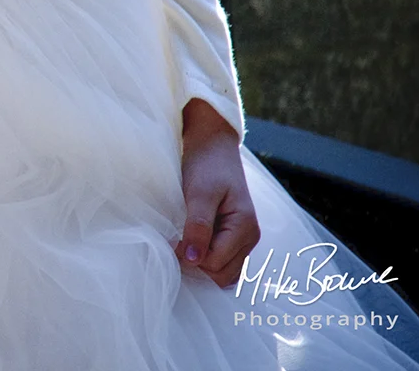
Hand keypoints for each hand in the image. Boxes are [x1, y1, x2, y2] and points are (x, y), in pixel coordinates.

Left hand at [178, 98, 258, 285]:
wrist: (212, 144)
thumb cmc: (206, 165)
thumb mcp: (199, 193)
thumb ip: (198, 226)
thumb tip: (192, 259)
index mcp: (245, 228)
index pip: (216, 264)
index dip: (190, 258)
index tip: (169, 242)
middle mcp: (249, 238)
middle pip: (221, 274)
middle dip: (196, 266)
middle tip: (173, 244)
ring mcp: (243, 239)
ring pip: (222, 271)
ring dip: (200, 264)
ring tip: (180, 243)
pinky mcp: (233, 236)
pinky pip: (221, 260)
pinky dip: (204, 258)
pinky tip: (189, 243)